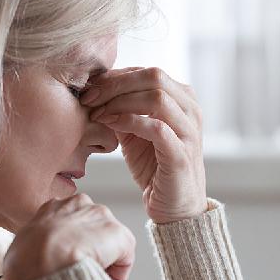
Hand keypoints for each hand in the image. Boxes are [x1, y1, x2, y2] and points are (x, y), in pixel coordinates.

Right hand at [2, 193, 135, 279]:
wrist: (41, 262)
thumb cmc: (24, 261)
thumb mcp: (19, 249)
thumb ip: (32, 250)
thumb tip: (32, 264)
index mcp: (52, 207)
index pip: (69, 224)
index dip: (70, 247)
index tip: (67, 263)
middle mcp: (79, 204)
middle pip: (92, 231)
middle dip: (91, 252)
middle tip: (80, 273)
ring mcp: (100, 217)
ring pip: (109, 244)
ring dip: (103, 262)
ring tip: (89, 279)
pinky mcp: (118, 234)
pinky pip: (124, 259)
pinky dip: (117, 274)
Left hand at [80, 67, 206, 223]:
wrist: (174, 207)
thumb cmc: (154, 167)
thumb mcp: (134, 132)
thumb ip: (121, 109)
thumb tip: (94, 90)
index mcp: (182, 98)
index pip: (146, 72)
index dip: (115, 76)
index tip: (88, 89)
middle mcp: (190, 110)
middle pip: (154, 76)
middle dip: (115, 84)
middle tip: (89, 97)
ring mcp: (189, 131)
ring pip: (157, 97)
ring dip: (120, 102)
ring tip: (97, 113)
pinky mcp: (181, 155)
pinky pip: (156, 128)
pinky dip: (129, 122)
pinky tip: (109, 125)